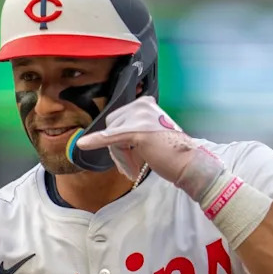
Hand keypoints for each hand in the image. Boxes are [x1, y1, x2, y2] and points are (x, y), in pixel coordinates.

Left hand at [76, 96, 224, 199]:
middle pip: (112, 126)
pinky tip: (83, 144)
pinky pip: (111, 137)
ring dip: (120, 156)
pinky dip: (96, 141)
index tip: (131, 158)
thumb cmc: (171, 153)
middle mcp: (142, 105)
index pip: (118, 120)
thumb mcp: (150, 134)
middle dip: (118, 149)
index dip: (119, 141)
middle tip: (130, 168)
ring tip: (133, 169)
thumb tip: (111, 138)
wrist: (189, 164)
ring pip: (112, 135)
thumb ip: (132, 131)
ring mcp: (140, 117)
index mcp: (144, 103)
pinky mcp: (137, 131)